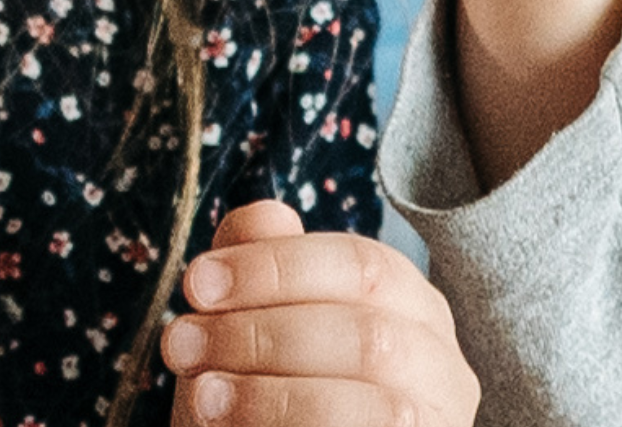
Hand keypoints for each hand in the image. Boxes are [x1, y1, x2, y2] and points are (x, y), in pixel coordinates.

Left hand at [160, 201, 474, 424]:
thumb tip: (266, 216)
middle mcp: (441, 364)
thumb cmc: (261, 396)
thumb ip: (259, 268)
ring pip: (373, 405)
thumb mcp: (248, 324)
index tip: (197, 282)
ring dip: (272, 397)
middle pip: (367, 332)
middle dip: (260, 334)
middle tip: (181, 344)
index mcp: (412, 306)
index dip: (275, 267)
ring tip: (202, 397)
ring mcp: (436, 423)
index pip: (362, 265)